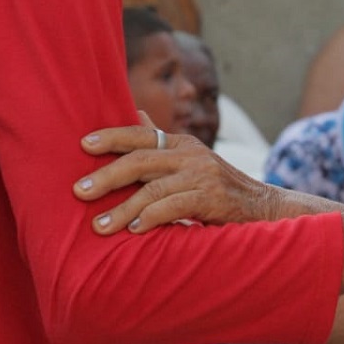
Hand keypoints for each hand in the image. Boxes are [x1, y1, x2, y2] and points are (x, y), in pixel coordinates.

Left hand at [74, 125, 285, 232]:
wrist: (263, 207)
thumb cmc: (217, 187)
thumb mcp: (190, 159)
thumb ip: (162, 142)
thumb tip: (138, 113)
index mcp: (182, 143)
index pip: (142, 134)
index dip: (112, 136)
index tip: (83, 144)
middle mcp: (191, 154)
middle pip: (140, 160)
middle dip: (107, 175)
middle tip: (79, 191)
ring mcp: (202, 175)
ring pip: (152, 189)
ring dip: (123, 209)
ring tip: (100, 227)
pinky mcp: (211, 198)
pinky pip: (173, 206)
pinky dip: (150, 218)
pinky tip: (134, 231)